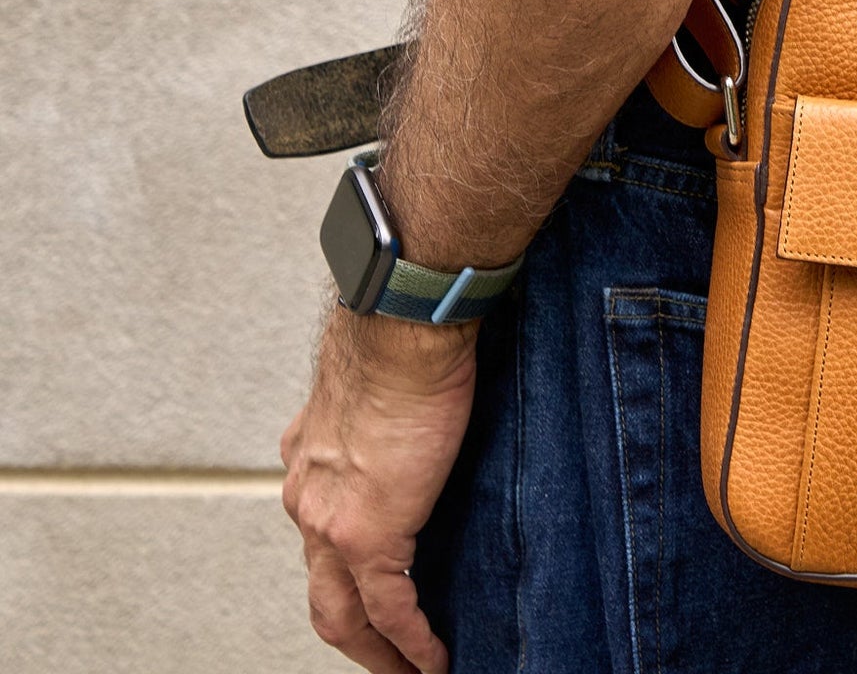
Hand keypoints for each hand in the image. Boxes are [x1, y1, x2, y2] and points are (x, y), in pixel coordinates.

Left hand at [280, 308, 477, 673]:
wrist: (403, 329)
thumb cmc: (400, 334)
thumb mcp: (377, 381)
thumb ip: (382, 412)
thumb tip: (419, 403)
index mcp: (309, 459)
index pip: (320, 534)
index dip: (343, 570)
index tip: (372, 590)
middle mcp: (308, 498)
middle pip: (321, 593)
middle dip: (352, 635)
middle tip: (384, 658)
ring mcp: (331, 524)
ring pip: (343, 615)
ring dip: (375, 652)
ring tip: (409, 671)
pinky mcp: (369, 535)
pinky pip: (390, 609)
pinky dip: (412, 642)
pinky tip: (435, 659)